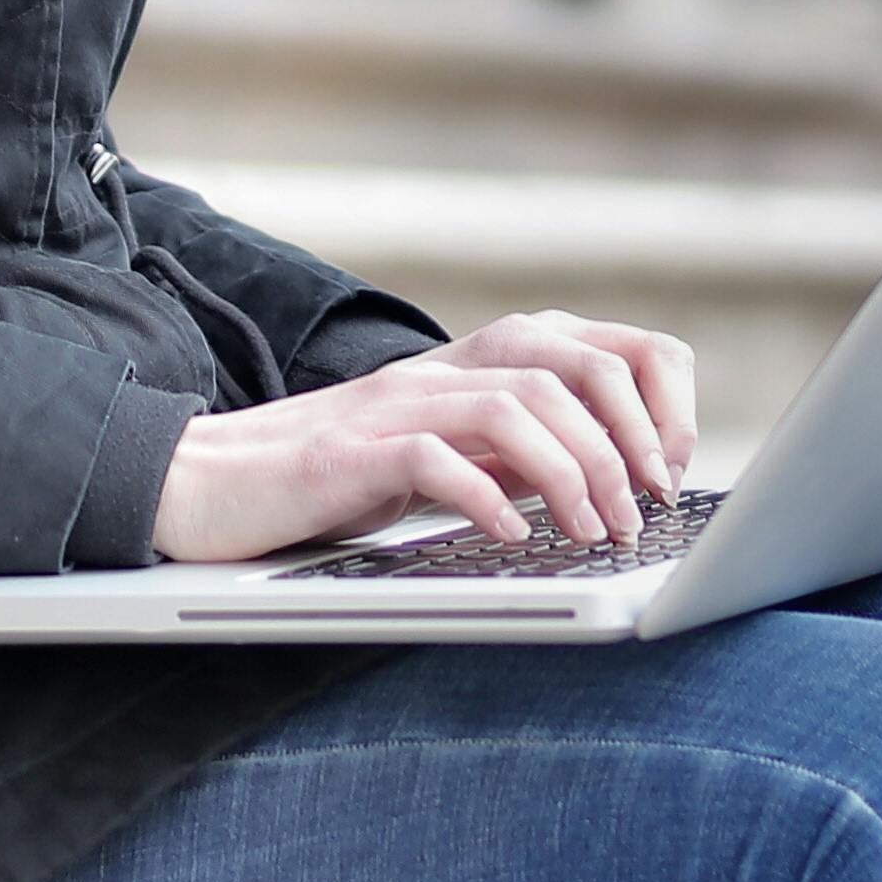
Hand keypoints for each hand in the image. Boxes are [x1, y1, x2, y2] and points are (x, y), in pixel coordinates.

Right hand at [151, 309, 709, 563]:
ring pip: (517, 408)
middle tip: (642, 510)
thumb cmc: (334, 478)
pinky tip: (509, 535)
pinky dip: (488, 496)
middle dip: (628, 442)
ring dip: (575, 475)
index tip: (669, 470)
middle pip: (573, 368)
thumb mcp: (446, 456)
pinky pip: (436, 458)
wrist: (211, 482)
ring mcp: (398, 403)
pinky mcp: (352, 450)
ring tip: (593, 534)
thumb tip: (609, 477)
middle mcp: (444, 368)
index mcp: (476, 363)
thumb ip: (515, 451)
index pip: (601, 346)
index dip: (657, 401)